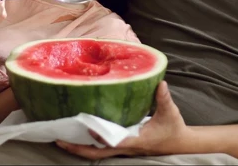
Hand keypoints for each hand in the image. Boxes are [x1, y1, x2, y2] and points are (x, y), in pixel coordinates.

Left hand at [56, 81, 188, 158]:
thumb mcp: (170, 112)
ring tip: (61, 137)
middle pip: (97, 153)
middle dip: (77, 148)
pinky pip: (100, 148)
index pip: (115, 142)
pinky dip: (87, 142)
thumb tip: (160, 82)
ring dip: (78, 147)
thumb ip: (163, 98)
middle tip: (58, 139)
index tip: (88, 128)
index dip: (101, 137)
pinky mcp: (121, 146)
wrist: (179, 143)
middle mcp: (125, 148)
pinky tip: (77, 132)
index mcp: (135, 141)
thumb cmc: (173, 128)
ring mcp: (122, 149)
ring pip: (96, 153)